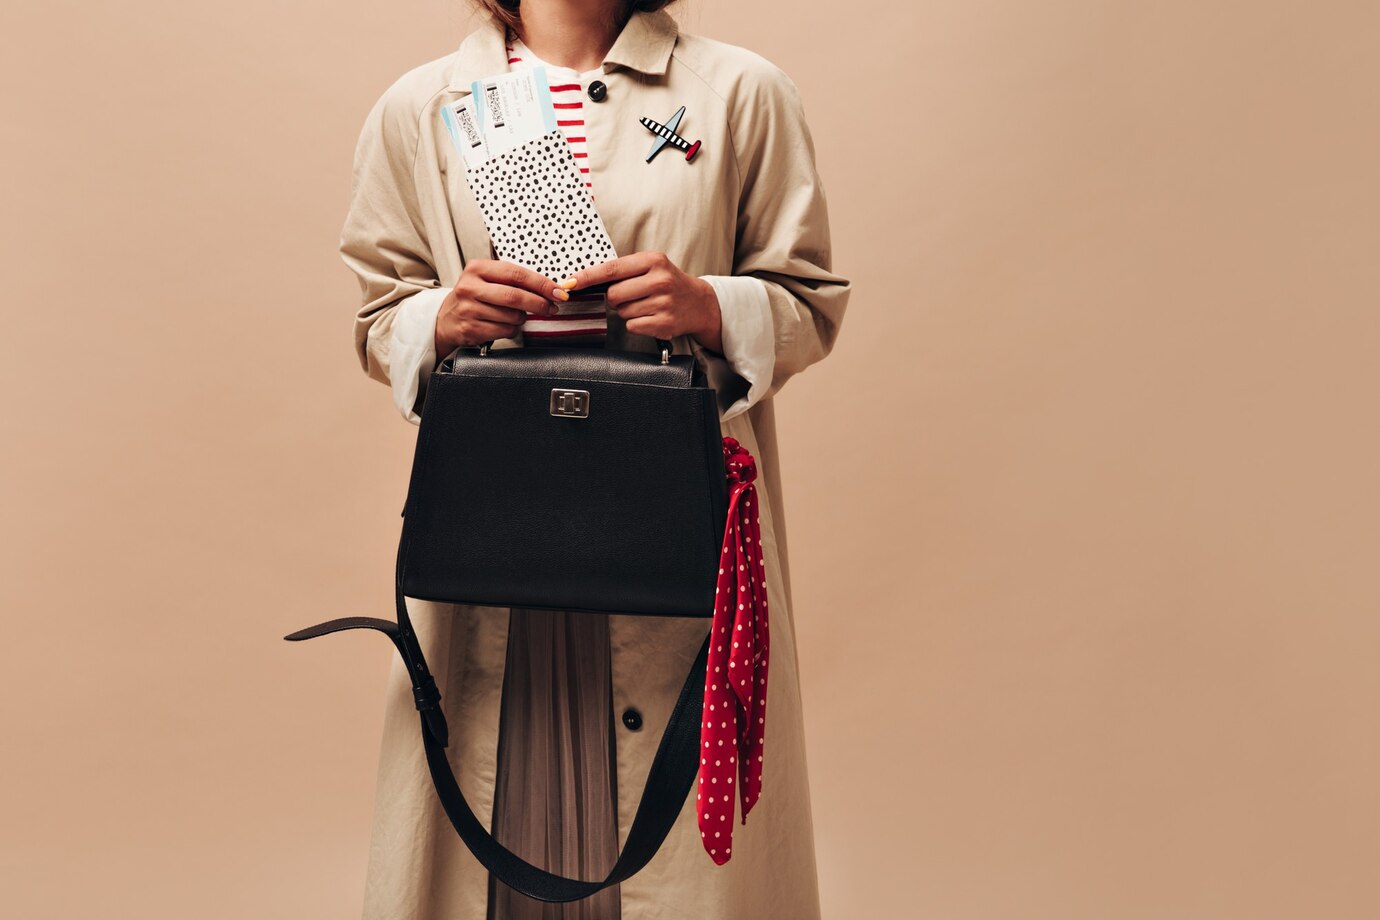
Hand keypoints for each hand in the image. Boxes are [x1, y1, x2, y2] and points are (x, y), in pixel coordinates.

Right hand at [434, 259, 567, 355]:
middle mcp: (470, 287)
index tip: (558, 291)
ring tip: (516, 315)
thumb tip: (550, 289)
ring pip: (512, 316)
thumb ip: (513, 280)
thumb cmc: (474, 297)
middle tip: (552, 308)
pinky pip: (505, 331)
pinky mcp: (470, 329)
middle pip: (515, 296)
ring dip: (522, 319)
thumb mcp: (487, 279)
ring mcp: (468, 309)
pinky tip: (503, 324)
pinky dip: (511, 330)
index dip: (541, 284)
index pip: (516, 274)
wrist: (445, 319)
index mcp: (477, 268)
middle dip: (539, 303)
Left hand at [558, 251, 722, 353]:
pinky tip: (650, 317)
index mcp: (653, 260)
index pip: (612, 268)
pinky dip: (636, 324)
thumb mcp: (651, 266)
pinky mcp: (664, 322)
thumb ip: (624, 270)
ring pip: (622, 312)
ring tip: (646, 306)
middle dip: (616, 298)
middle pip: (614, 294)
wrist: (699, 303)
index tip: (569, 283)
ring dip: (628, 311)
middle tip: (633, 295)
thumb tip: (585, 279)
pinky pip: (632, 325)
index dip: (587, 277)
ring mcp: (663, 303)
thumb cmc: (668, 283)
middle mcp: (660, 280)